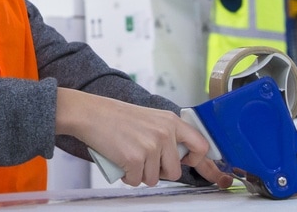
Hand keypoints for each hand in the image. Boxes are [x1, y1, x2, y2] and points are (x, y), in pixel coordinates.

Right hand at [56, 88, 229, 187]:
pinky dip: (128, 177)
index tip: (205, 170)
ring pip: (154, 179)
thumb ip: (169, 134)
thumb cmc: (117, 117)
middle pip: (175, 171)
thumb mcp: (151, 118)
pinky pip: (137, 181)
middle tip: (144, 158)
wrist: (91, 114)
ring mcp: (151, 146)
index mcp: (171, 122)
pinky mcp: (135, 159)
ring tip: (129, 156)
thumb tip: (182, 157)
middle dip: (159, 171)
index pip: (201, 146)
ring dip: (141, 174)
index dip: (202, 163)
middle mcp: (165, 133)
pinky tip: (121, 161)